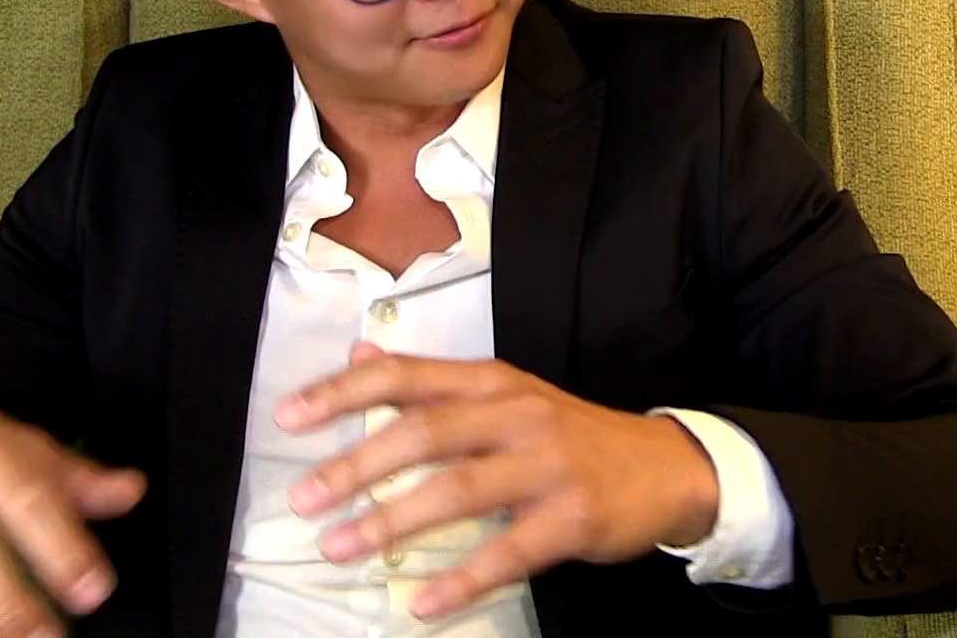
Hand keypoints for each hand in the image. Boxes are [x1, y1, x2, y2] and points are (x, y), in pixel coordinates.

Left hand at [275, 341, 718, 620]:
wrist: (665, 467)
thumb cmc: (570, 434)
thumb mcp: (505, 393)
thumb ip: (432, 379)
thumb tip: (359, 353)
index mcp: (493, 381)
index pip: (406, 376)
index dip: (344, 393)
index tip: (290, 417)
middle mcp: (517, 414)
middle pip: (426, 432)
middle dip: (358, 464)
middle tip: (305, 498)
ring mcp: (547, 466)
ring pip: (459, 490)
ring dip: (393, 521)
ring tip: (340, 546)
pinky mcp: (573, 517)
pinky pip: (509, 552)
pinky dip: (462, 580)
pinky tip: (422, 603)